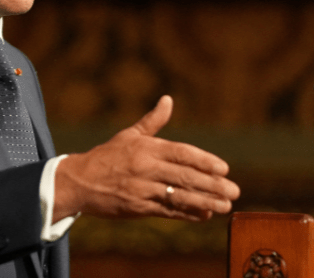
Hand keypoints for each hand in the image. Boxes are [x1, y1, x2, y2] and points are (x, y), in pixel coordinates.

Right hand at [53, 96, 239, 221]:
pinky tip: (203, 215)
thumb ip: (153, 121)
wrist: (78, 181)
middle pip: (184, 177)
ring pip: (178, 197)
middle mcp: (146, 168)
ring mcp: (141, 190)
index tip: (224, 169)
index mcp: (146, 148)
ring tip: (225, 206)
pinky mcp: (137, 208)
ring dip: (205, 202)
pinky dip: (186, 213)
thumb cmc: (106, 156)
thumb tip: (168, 99)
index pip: (181, 154)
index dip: (204, 161)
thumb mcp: (129, 135)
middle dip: (212, 185)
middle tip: (234, 191)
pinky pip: (166, 211)